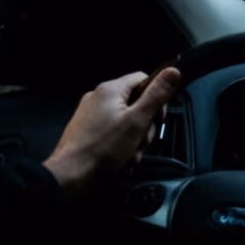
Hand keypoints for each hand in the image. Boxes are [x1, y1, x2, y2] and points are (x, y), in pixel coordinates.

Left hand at [43, 67, 180, 197]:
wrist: (70, 173)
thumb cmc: (103, 147)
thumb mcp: (137, 120)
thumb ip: (156, 95)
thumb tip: (173, 71)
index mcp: (111, 89)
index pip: (143, 79)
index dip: (157, 96)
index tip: (160, 116)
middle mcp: (98, 97)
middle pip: (135, 101)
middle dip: (145, 123)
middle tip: (144, 140)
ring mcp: (90, 113)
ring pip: (124, 118)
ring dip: (135, 136)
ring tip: (132, 152)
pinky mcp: (86, 128)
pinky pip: (112, 129)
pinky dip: (121, 141)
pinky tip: (123, 156)